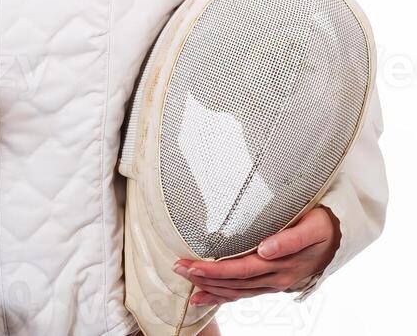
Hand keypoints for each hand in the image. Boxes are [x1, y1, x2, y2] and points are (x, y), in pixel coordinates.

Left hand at [172, 205, 340, 305]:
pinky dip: (226, 295)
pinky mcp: (274, 281)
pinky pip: (246, 292)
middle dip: (204, 278)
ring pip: (238, 291)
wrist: (343, 237)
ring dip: (212, 288)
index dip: (213, 270)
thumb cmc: (325, 224)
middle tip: (177, 268)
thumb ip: (290, 238)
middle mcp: (276, 278)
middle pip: (234, 282)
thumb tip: (265, 248)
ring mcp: (275, 282)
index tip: (189, 264)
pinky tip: (209, 295)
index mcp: (281, 264)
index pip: (238, 270)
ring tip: (187, 285)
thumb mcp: (313, 226)